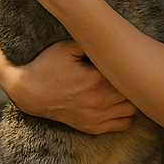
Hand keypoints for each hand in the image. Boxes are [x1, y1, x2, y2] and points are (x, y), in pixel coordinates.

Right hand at [7, 40, 137, 133]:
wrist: (28, 92)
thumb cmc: (47, 66)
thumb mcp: (66, 47)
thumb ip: (90, 41)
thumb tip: (111, 37)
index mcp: (96, 80)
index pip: (129, 75)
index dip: (132, 67)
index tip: (131, 60)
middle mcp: (99, 101)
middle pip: (134, 94)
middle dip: (134, 83)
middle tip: (131, 73)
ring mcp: (96, 117)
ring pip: (133, 111)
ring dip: (132, 99)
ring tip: (125, 88)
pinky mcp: (92, 127)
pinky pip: (123, 125)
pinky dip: (126, 115)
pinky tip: (119, 103)